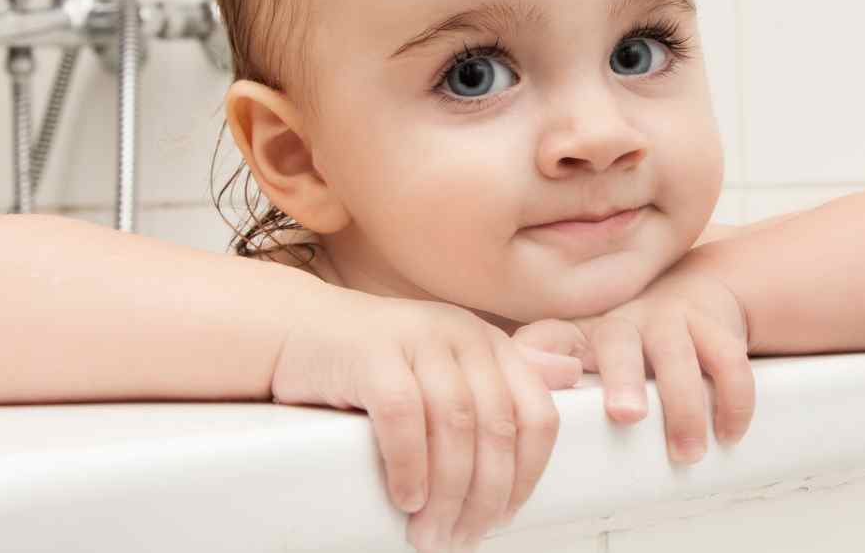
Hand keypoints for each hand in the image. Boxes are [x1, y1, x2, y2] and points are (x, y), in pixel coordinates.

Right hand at [267, 287, 583, 552]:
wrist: (297, 333)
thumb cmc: (372, 362)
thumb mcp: (444, 367)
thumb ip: (501, 377)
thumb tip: (568, 376)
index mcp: (488, 343)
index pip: (536, 414)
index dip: (527, 475)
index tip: (505, 516)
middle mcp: (461, 334)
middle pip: (497, 429)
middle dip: (483, 496)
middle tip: (462, 538)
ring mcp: (417, 338)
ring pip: (454, 427)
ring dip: (447, 492)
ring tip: (430, 531)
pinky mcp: (372, 352)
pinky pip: (403, 417)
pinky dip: (409, 466)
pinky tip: (406, 498)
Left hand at [510, 266, 753, 464]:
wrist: (698, 289)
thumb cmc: (631, 336)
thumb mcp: (587, 351)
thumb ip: (552, 375)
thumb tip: (512, 427)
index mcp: (583, 333)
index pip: (549, 338)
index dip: (540, 358)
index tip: (548, 386)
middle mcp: (624, 322)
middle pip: (618, 343)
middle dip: (622, 378)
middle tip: (625, 416)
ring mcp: (671, 320)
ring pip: (678, 356)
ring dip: (685, 407)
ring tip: (687, 452)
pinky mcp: (714, 326)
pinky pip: (728, 360)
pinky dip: (734, 400)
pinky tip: (730, 432)